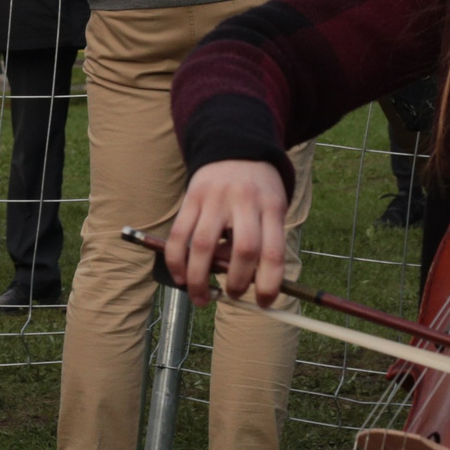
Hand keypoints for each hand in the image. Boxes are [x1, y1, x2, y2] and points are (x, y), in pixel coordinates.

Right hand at [164, 159, 289, 307]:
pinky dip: (177, 261)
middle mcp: (245, 201)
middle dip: (236, 282)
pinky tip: (180, 278)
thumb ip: (261, 243)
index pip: (273, 253)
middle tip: (231, 295)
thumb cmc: (258, 191)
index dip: (268, 285)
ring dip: (200, 279)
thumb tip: (243, 285)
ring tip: (201, 298)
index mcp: (271, 207)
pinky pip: (180, 234)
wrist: (235, 147)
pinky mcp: (192, 197)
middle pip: (243, 250)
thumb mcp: (271, 210)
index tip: (262, 302)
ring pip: (205, 245)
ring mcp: (216, 198)